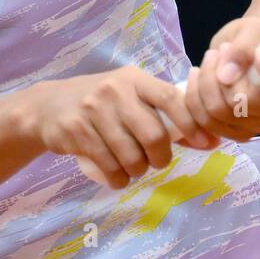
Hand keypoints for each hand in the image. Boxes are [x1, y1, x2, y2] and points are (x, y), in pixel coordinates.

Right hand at [27, 66, 219, 188]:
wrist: (49, 105)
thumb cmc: (102, 103)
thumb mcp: (130, 97)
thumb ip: (165, 114)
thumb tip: (211, 139)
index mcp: (135, 79)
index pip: (171, 98)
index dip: (191, 123)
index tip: (204, 143)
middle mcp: (115, 90)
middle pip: (153, 134)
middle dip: (161, 157)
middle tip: (157, 161)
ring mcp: (93, 110)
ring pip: (130, 155)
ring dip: (138, 171)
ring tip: (135, 168)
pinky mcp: (75, 131)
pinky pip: (108, 166)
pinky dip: (118, 179)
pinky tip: (118, 177)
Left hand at [185, 15, 259, 141]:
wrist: (242, 51)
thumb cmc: (254, 38)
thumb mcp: (251, 30)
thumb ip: (242, 48)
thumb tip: (226, 76)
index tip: (258, 52)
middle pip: (242, 103)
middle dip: (219, 74)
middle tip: (218, 52)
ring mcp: (257, 126)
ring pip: (218, 114)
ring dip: (203, 84)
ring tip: (208, 60)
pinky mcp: (235, 133)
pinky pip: (205, 124)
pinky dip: (194, 99)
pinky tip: (196, 78)